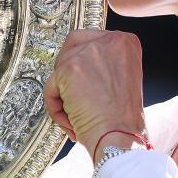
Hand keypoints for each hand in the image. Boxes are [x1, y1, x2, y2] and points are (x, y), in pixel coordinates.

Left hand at [43, 29, 145, 159]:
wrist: (120, 138)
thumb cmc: (123, 120)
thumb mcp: (123, 78)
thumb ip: (104, 63)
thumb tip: (81, 63)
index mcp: (126, 42)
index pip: (91, 40)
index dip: (84, 63)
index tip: (86, 83)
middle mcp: (109, 40)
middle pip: (71, 47)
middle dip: (69, 74)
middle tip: (77, 98)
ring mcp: (88, 52)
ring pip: (60, 69)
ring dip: (65, 94)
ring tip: (80, 114)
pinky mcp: (69, 68)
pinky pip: (52, 87)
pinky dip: (57, 107)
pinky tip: (73, 120)